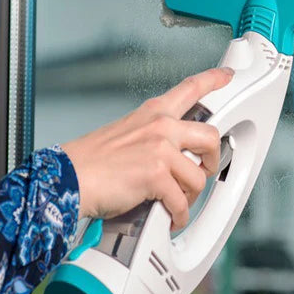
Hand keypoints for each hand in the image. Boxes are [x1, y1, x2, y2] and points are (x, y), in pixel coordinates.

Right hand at [61, 68, 232, 229]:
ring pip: (198, 176)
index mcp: (153, 112)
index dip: (214, 80)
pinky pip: (182, 202)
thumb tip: (170, 154)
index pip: (190, 88)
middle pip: (211, 136)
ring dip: (190, 195)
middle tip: (204, 169)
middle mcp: (161, 126)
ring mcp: (160, 150)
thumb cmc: (90, 161)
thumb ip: (152, 135)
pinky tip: (170, 216)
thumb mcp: (125, 131)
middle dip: (212, 158)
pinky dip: (178, 215)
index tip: (226, 76)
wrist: (68, 178)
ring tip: (176, 200)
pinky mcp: (156, 176)